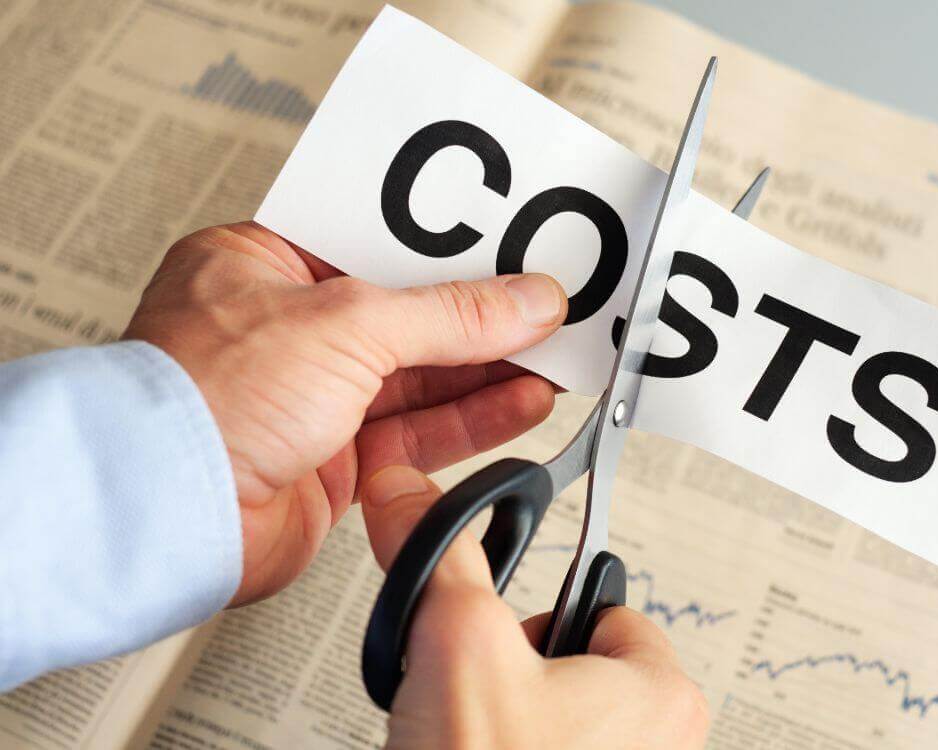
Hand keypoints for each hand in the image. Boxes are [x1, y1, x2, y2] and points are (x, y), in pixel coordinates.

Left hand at [124, 222, 566, 604]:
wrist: (165, 512)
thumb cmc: (202, 401)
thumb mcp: (347, 324)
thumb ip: (449, 316)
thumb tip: (525, 302)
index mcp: (262, 268)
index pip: (375, 245)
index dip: (447, 250)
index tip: (507, 251)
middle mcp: (284, 333)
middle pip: (406, 315)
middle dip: (481, 317)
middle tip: (547, 309)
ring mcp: (308, 400)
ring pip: (418, 380)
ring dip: (488, 370)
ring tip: (555, 357)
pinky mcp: (331, 462)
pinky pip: (416, 434)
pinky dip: (470, 420)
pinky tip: (519, 403)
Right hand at [362, 464, 709, 748]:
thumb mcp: (456, 646)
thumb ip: (438, 558)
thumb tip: (410, 497)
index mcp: (662, 694)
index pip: (607, 606)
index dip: (543, 614)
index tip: (511, 634)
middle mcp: (662, 746)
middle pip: (578, 665)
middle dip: (520, 676)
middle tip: (485, 703)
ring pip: (557, 720)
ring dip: (507, 723)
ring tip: (474, 743)